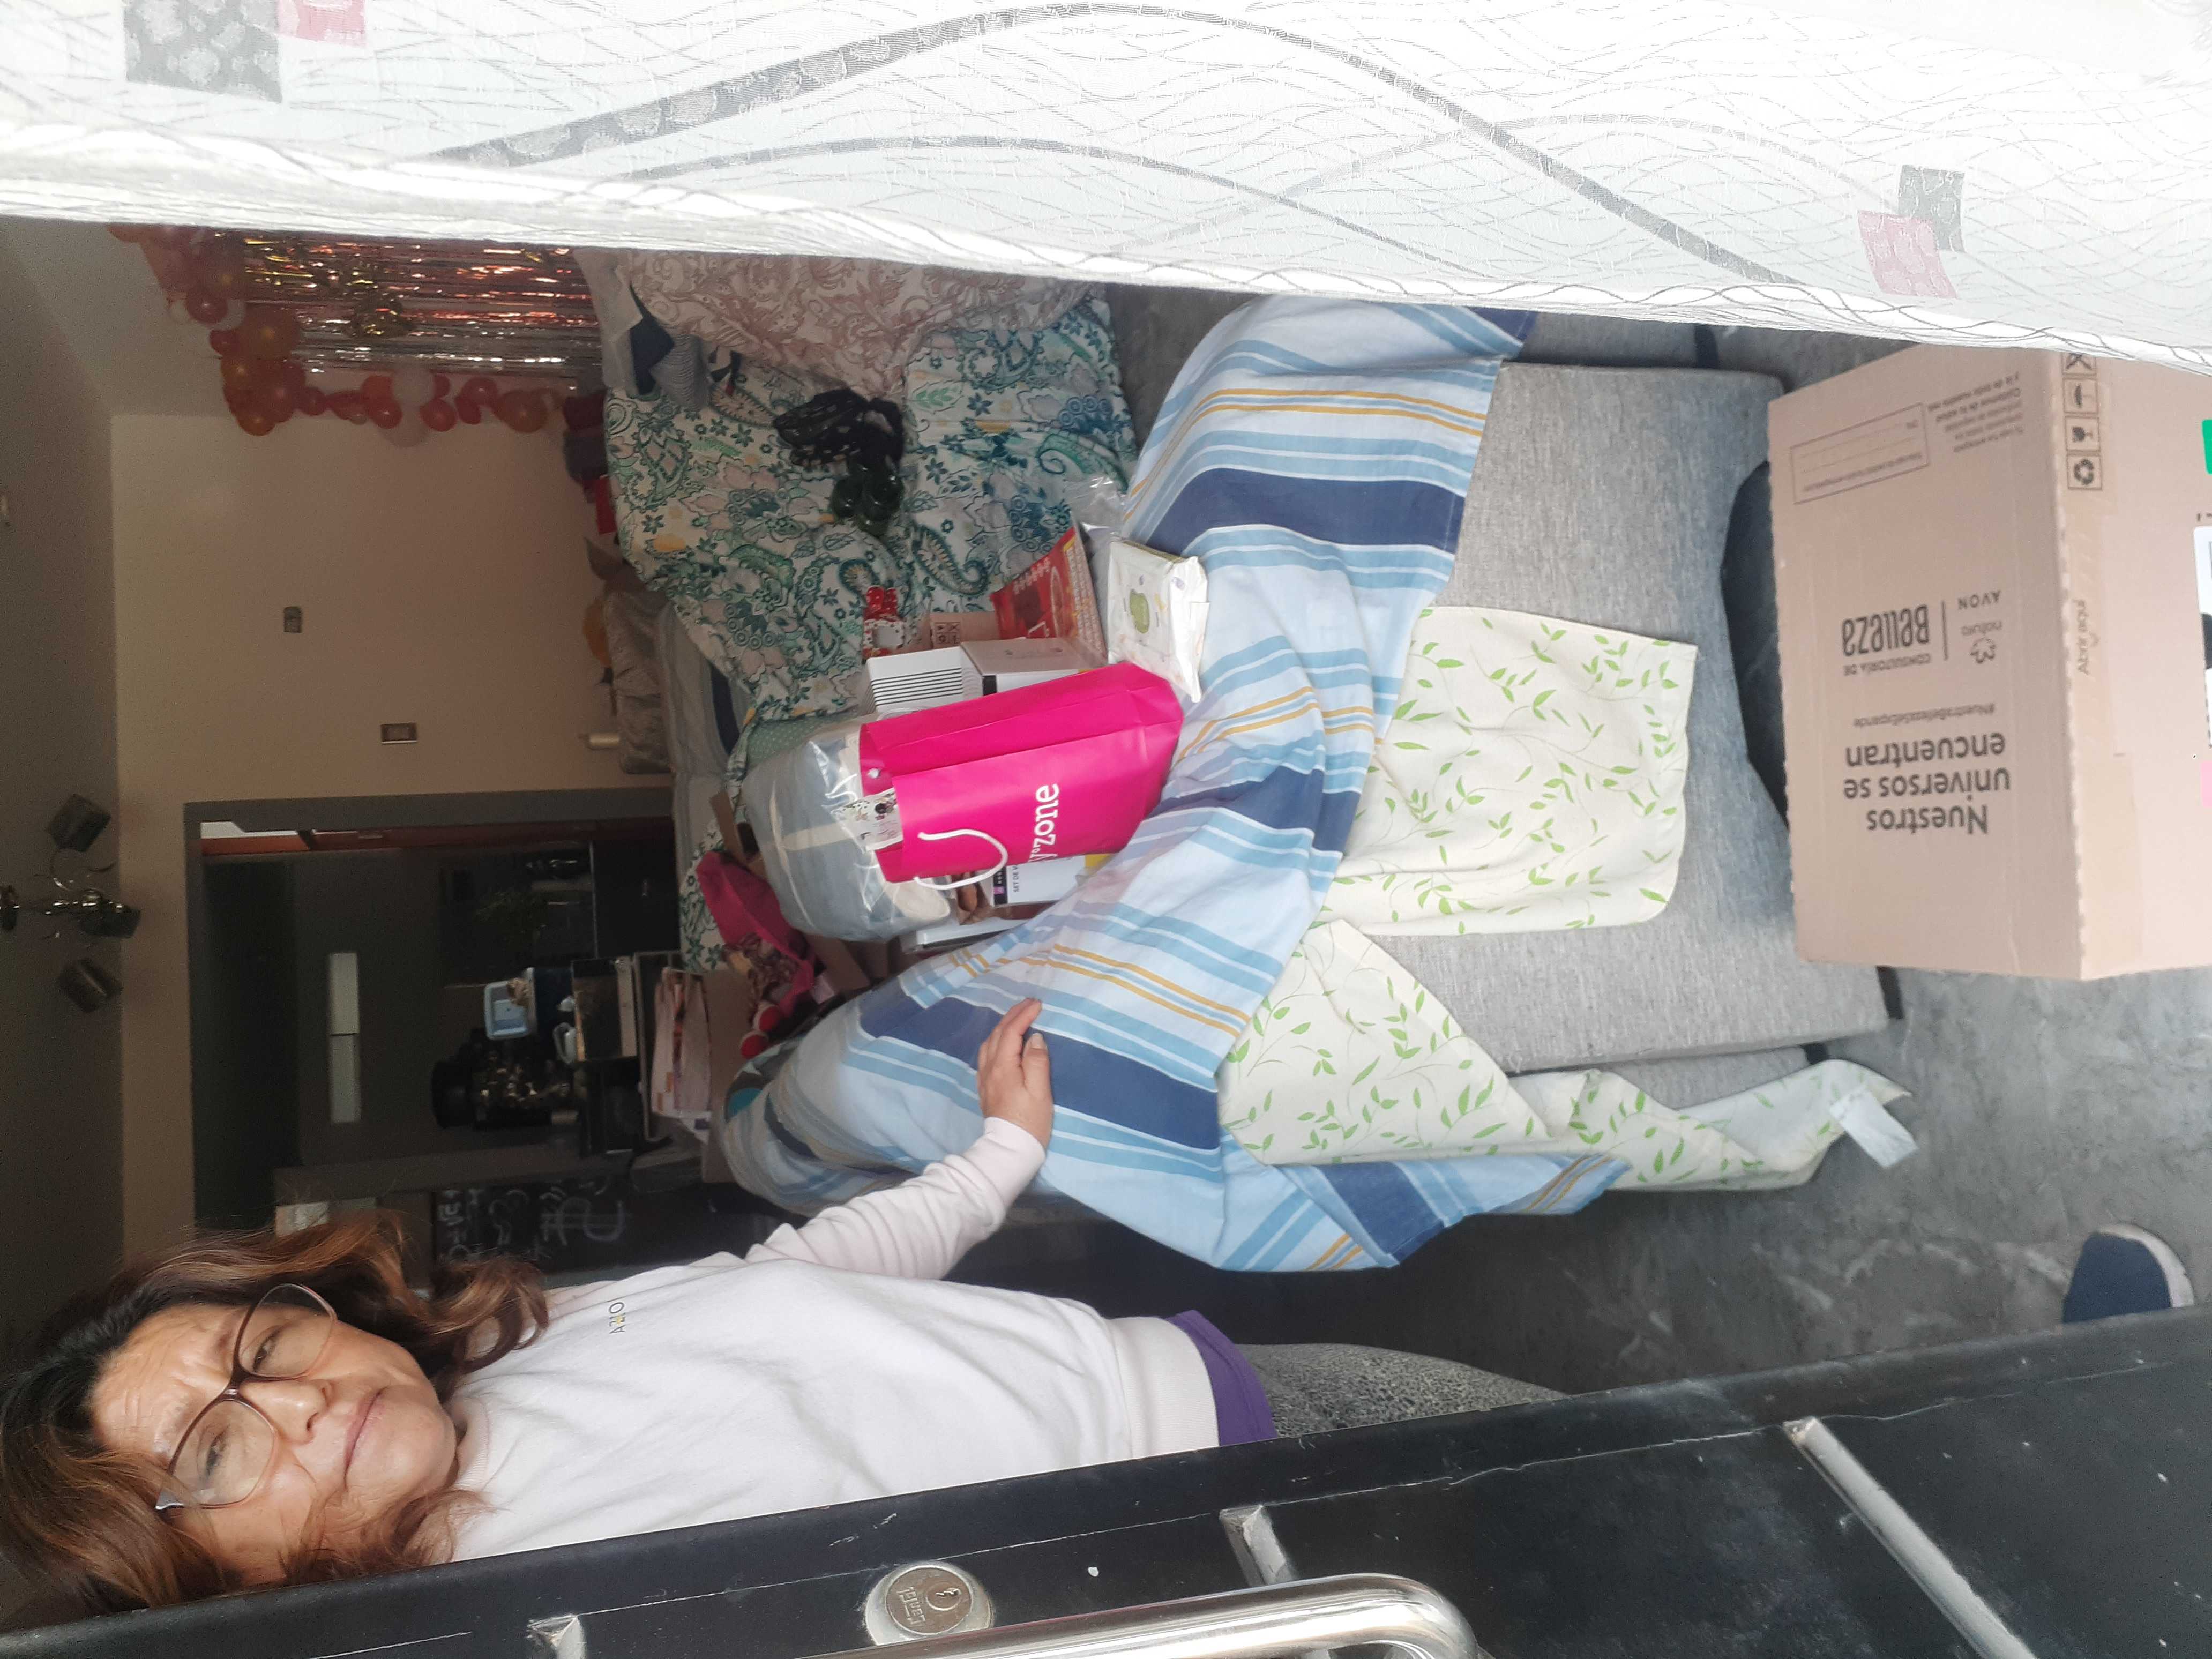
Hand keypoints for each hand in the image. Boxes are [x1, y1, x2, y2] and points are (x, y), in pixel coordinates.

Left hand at [978, 998, 1052, 1149]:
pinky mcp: (986, 1087)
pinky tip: (1003, 1042)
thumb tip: (1034, 1037)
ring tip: (1018, 1018)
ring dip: (1003, 1026)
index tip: (1038, 1004)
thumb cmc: (1029, 1121)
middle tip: (1029, 1004)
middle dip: (1013, 1015)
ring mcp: (985, 1078)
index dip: (1024, 1015)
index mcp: (1003, 1067)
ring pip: (989, 1043)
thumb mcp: (1040, 1092)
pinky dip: (996, 1040)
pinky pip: (986, 1054)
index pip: (1011, 1032)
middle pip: (997, 1034)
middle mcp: (989, 1069)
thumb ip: (1037, 1061)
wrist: (1009, 1149)